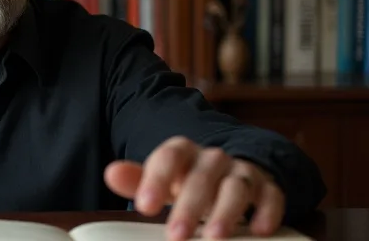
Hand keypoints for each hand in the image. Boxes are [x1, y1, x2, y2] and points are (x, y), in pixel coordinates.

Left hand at [104, 136, 283, 239]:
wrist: (228, 173)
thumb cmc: (186, 180)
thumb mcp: (162, 179)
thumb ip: (137, 178)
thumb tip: (112, 173)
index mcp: (183, 152)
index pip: (168, 157)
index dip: (156, 180)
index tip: (145, 207)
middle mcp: (213, 158)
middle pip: (201, 177)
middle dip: (189, 207)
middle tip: (176, 235)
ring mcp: (242, 171)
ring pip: (236, 187)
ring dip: (226, 212)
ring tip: (214, 237)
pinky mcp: (267, 187)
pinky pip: (272, 196)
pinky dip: (267, 212)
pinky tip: (259, 229)